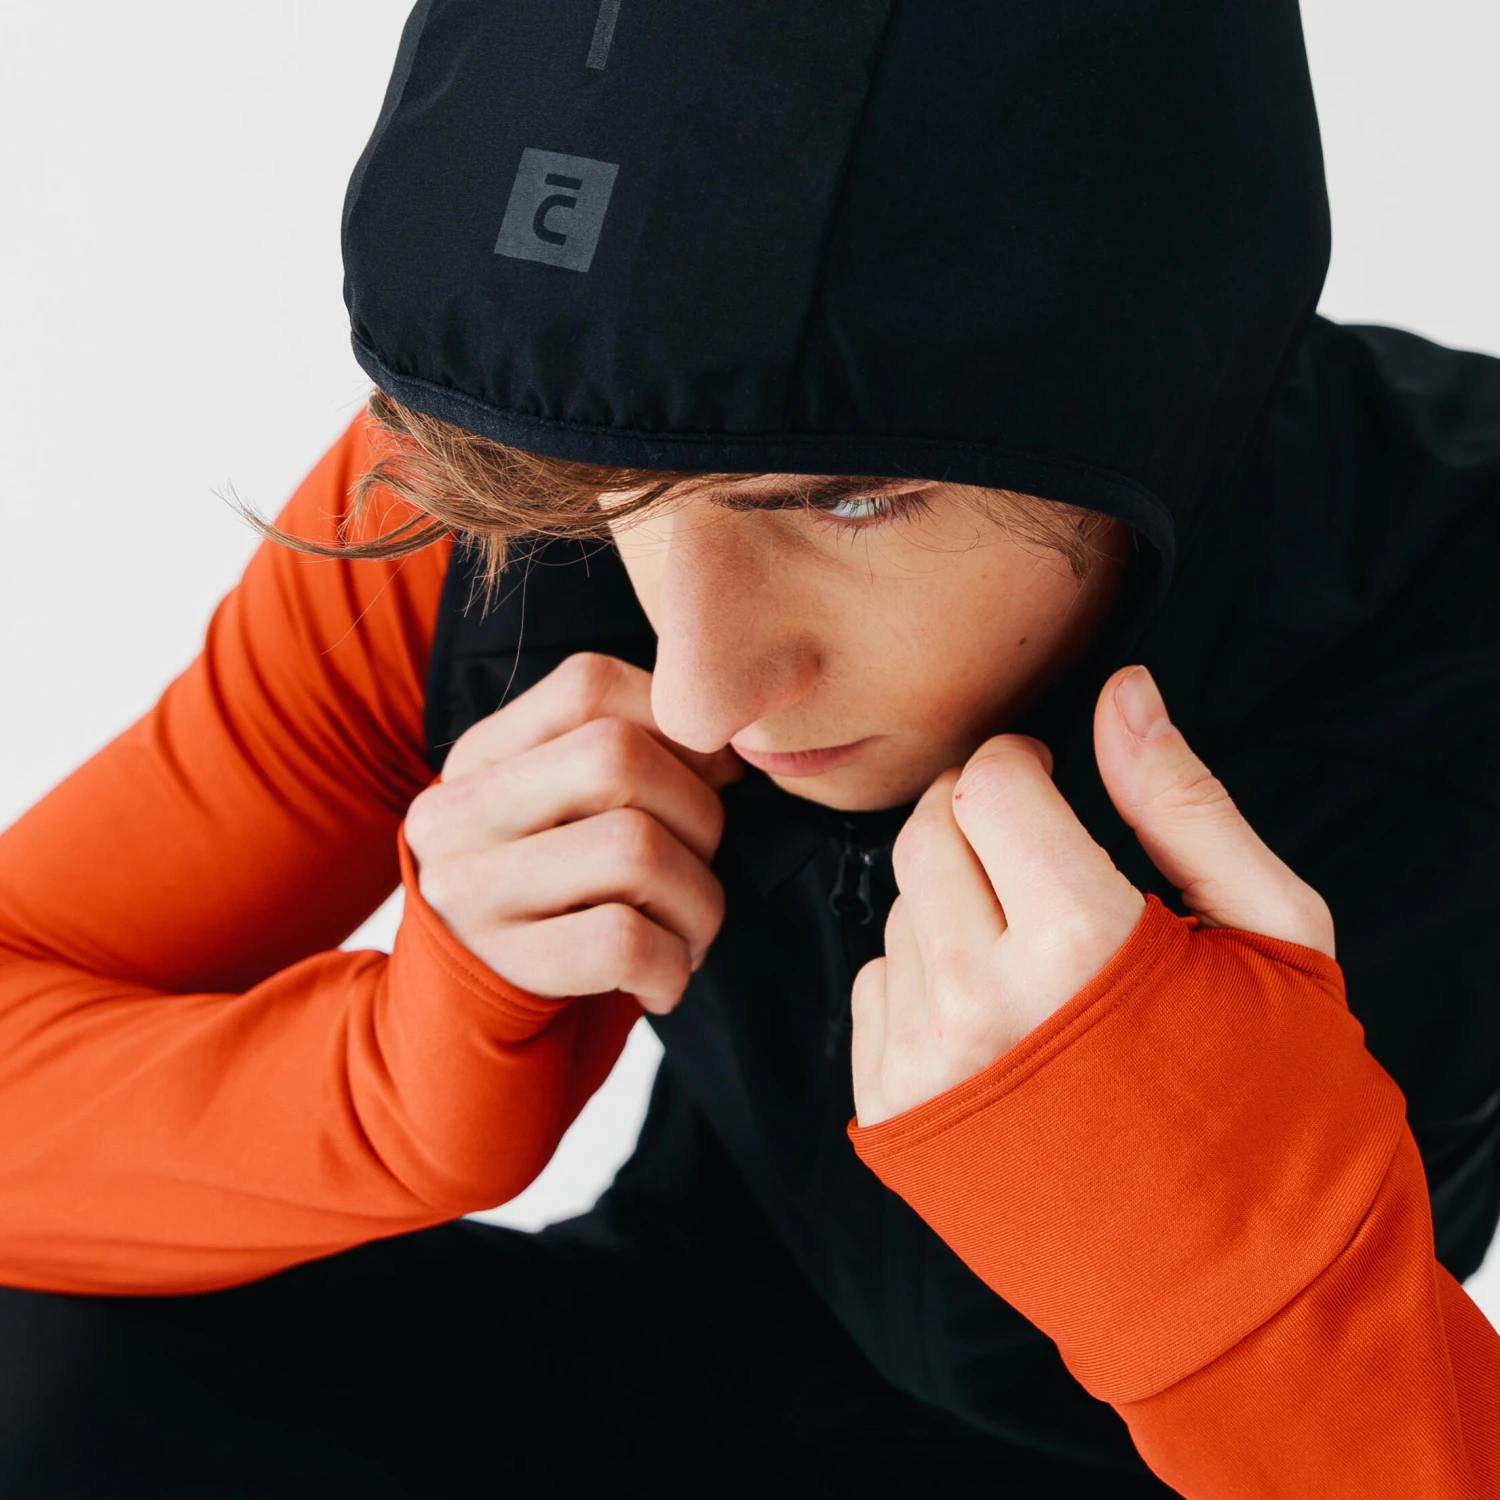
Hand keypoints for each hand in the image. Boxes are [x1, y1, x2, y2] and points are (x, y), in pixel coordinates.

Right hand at [404, 652, 741, 1013]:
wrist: (465, 1007)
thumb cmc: (550, 892)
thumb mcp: (557, 811)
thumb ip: (625, 759)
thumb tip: (733, 753)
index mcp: (480, 756)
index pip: (589, 687)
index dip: (674, 725)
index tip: (709, 778)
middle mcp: (460, 812)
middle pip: (618, 759)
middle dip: (699, 814)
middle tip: (701, 864)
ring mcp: (475, 889)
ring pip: (633, 849)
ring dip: (699, 899)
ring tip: (690, 928)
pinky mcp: (507, 963)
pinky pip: (625, 941)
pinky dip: (671, 963)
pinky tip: (661, 977)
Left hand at [851, 664, 1334, 1124]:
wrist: (1235, 1291)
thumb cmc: (1278, 1111)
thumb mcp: (1273, 938)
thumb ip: (1183, 804)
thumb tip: (1122, 693)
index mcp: (1080, 946)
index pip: (989, 784)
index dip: (1019, 760)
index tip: (1043, 776)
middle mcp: (979, 1002)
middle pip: (925, 832)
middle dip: (972, 811)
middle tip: (1028, 840)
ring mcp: (923, 1066)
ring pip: (898, 907)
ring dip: (951, 898)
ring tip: (1031, 949)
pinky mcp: (892, 1115)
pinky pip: (872, 985)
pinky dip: (921, 973)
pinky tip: (995, 1010)